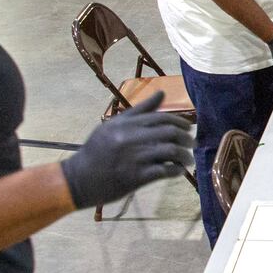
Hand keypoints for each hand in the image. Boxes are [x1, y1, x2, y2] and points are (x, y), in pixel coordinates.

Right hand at [60, 92, 194, 209]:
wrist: (79, 178)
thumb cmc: (97, 150)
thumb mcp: (114, 125)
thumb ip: (140, 110)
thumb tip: (162, 93)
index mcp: (127, 124)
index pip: (162, 118)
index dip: (181, 122)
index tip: (189, 128)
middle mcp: (131, 138)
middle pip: (170, 133)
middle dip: (187, 138)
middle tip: (192, 144)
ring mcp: (134, 158)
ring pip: (171, 151)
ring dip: (185, 156)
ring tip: (188, 160)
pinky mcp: (136, 177)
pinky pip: (165, 171)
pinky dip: (176, 171)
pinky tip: (178, 171)